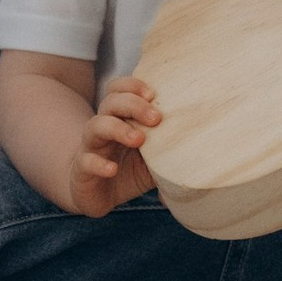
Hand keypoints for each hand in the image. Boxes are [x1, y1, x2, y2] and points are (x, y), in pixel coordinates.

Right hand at [66, 75, 158, 217]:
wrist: (98, 194)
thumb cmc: (128, 168)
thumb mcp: (153, 157)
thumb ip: (168, 147)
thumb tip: (200, 144)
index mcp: (119, 117)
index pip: (118, 89)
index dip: (133, 85)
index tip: (153, 93)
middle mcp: (103, 126)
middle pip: (110, 102)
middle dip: (133, 104)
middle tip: (156, 118)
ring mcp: (90, 147)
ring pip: (95, 126)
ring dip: (118, 128)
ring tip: (139, 139)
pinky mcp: (81, 170)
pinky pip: (85, 161)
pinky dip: (99, 163)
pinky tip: (112, 169)